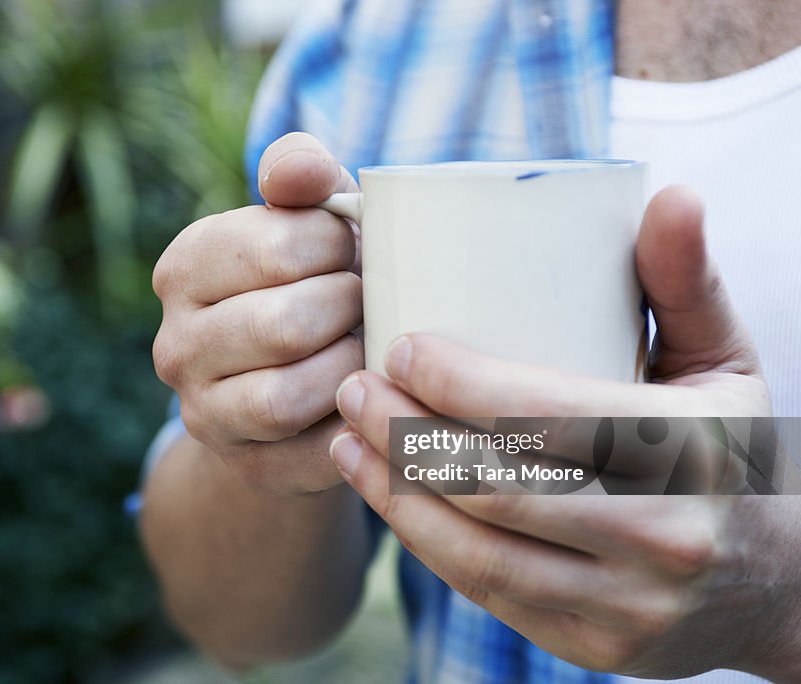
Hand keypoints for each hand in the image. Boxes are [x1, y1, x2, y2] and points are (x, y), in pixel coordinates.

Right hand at [153, 133, 361, 492]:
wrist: (295, 382)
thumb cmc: (309, 279)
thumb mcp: (305, 216)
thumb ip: (301, 172)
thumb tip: (304, 171)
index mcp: (184, 269)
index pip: (280, 247)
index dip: (340, 245)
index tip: (352, 250)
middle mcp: (175, 345)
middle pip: (284, 325)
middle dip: (347, 308)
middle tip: (366, 300)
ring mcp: (204, 413)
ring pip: (285, 397)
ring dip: (348, 366)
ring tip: (366, 344)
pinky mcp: (248, 465)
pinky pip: (313, 452)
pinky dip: (354, 421)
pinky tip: (368, 392)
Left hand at [330, 187, 800, 677]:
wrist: (776, 582)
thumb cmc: (733, 450)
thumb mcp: (725, 361)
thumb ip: (686, 282)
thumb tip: (671, 195)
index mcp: (693, 452)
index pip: (550, 415)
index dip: (459, 384)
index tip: (401, 346)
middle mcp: (662, 537)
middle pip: (497, 485)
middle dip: (404, 433)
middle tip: (354, 388)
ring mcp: (627, 606)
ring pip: (478, 548)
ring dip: (395, 492)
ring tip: (346, 439)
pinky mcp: (594, 645)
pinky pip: (487, 591)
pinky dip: (424, 540)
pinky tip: (385, 495)